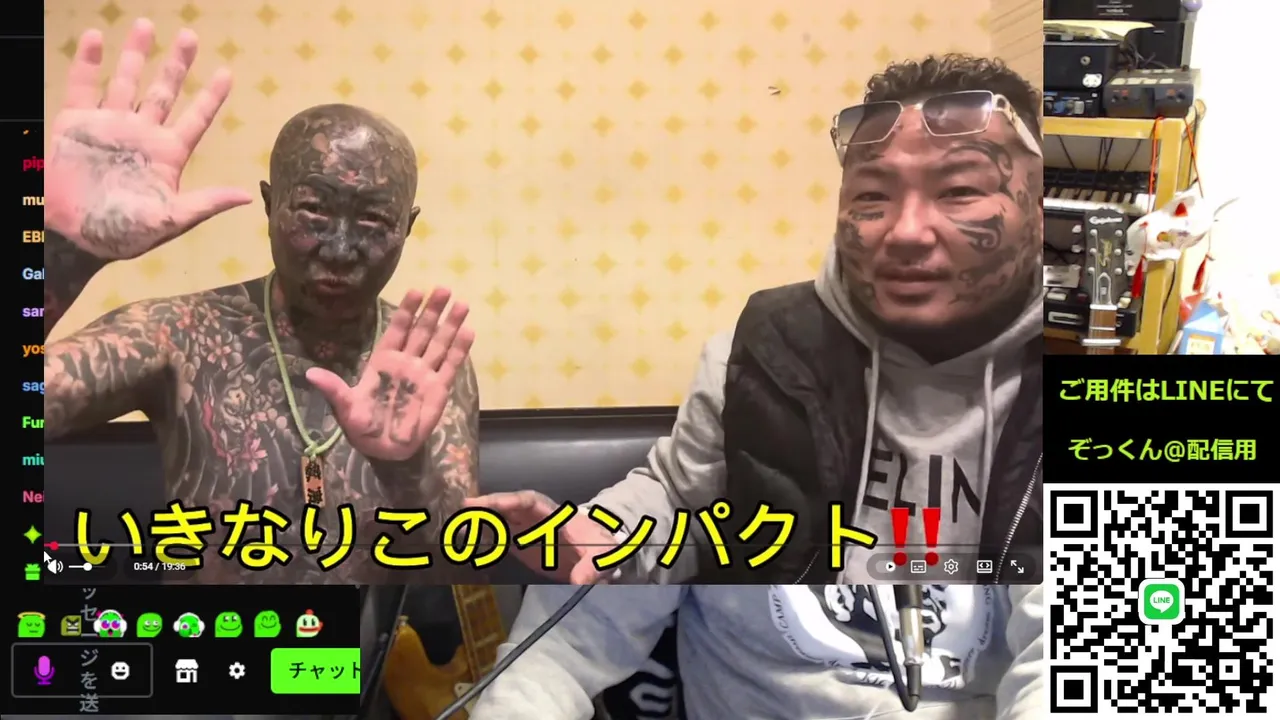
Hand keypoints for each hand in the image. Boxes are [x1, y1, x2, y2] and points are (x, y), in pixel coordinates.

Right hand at [46, 18, 252, 260]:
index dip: (211, 97)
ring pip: (125, 81)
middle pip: (164, 91)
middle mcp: (141, 134)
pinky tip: (94, 37)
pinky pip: (82, 85)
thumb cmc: (124, 233)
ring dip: (135, 53)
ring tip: (146, 24)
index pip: (196, 119)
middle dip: (176, 64)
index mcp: (167, 154)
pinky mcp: (75, 122)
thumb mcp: (171, 220)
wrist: (74, 235)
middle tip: (190, 36)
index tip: (227, 73)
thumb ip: (206, 203)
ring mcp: (109, 125)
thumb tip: (247, 196)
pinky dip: (87, 61)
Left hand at [307, 289, 474, 461]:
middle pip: (422, 331)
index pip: (398, 329)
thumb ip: (334, 389)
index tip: (416, 290)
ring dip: (450, 324)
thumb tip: (310, 374)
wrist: (383, 450)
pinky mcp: (439, 389)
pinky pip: (451, 365)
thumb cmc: (361, 426)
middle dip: (432, 310)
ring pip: (440, 343)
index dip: (407, 310)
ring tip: (462, 303)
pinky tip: (469, 331)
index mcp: (384, 360)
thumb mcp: (345, 407)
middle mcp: (406, 362)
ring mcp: (425, 374)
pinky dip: (460, 349)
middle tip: (443, 289)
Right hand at [465, 491, 617, 583]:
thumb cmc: (601, 546)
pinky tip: (466, 540)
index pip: (529, 502)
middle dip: (488, 506)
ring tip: (457, 524)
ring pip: (500, 521)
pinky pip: (499, 538)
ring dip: (481, 521)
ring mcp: (526, 531)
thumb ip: (594, 566)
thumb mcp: (604, 555)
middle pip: (509, 507)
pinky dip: (483, 537)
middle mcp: (536, 518)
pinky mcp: (521, 545)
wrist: (598, 552)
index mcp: (555, 515)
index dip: (509, 502)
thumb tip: (580, 583)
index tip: (490, 504)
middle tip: (464, 508)